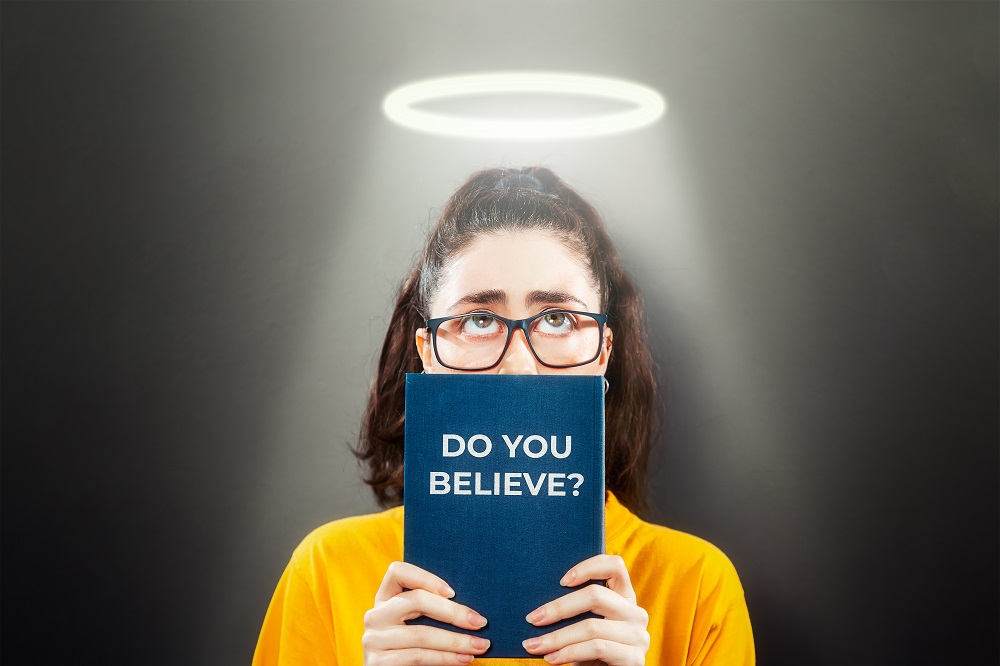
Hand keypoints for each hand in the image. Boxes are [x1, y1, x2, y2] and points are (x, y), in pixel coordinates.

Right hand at [362, 561, 489, 664]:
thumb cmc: (413, 648)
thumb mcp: (415, 624)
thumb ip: (429, 610)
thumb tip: (470, 608)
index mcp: (384, 599)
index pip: (397, 571)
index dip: (425, 577)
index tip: (453, 592)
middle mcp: (375, 615)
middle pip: (415, 601)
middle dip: (453, 612)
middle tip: (479, 622)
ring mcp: (373, 639)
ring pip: (422, 634)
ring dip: (457, 641)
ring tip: (480, 646)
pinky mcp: (377, 663)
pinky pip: (418, 657)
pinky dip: (446, 658)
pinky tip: (464, 659)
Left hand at [521, 554, 649, 665]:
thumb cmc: (590, 654)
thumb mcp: (586, 626)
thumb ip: (576, 610)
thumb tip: (539, 605)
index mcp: (625, 598)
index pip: (615, 565)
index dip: (588, 567)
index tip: (561, 581)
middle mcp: (636, 613)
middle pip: (596, 596)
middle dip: (558, 608)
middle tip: (533, 619)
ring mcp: (638, 636)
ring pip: (591, 626)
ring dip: (556, 637)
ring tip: (534, 645)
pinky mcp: (634, 658)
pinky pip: (596, 648)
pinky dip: (568, 653)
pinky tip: (551, 658)